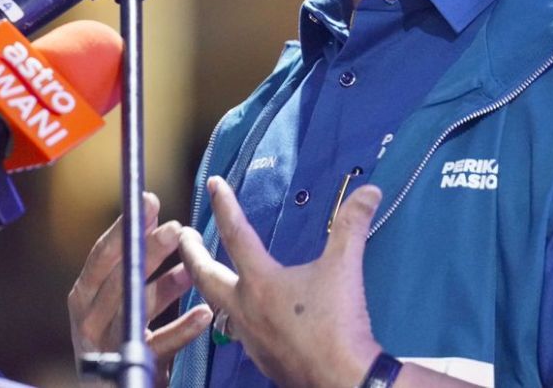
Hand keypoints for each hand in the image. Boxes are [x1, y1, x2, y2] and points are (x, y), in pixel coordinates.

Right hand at [68, 191, 212, 385]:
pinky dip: (182, 328)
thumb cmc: (119, 337)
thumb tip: (161, 222)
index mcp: (84, 297)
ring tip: (192, 268)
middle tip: (175, 229)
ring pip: (135, 308)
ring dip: (166, 285)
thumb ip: (137, 265)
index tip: (147, 202)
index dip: (124, 228)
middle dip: (146, 251)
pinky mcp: (131, 369)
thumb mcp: (121, 298)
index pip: (101, 256)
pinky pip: (159, 345)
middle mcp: (89, 320)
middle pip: (117, 279)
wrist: (115, 386)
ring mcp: (108, 346)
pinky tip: (202, 313)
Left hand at [178, 176, 382, 387]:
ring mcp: (250, 337)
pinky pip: (239, 331)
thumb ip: (352, 225)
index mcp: (260, 282)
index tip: (213, 185)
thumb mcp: (344, 267)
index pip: (235, 233)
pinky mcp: (262, 358)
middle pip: (206, 276)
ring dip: (209, 286)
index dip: (224, 205)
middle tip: (183, 237)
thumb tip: (369, 192)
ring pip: (218, 306)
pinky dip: (234, 315)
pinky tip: (245, 315)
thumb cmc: (337, 324)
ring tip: (209, 276)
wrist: (343, 380)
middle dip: (191, 254)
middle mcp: (245, 308)